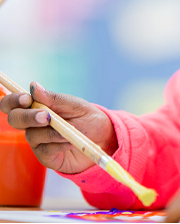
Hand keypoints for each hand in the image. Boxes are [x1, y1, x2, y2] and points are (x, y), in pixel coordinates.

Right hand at [0, 82, 116, 173]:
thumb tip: (33, 86)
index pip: (12, 103)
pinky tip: (71, 142)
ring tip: (70, 131)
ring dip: (52, 132)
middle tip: (46, 117)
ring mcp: (38, 141)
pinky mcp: (46, 156)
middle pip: (14, 120)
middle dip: (28, 117)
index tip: (26, 99)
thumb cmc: (87, 119)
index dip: (13, 100)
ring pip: (32, 135)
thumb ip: (54, 98)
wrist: (103, 139)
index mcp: (36, 108)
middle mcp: (32, 125)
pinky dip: (59, 145)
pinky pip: (45, 150)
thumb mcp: (75, 105)